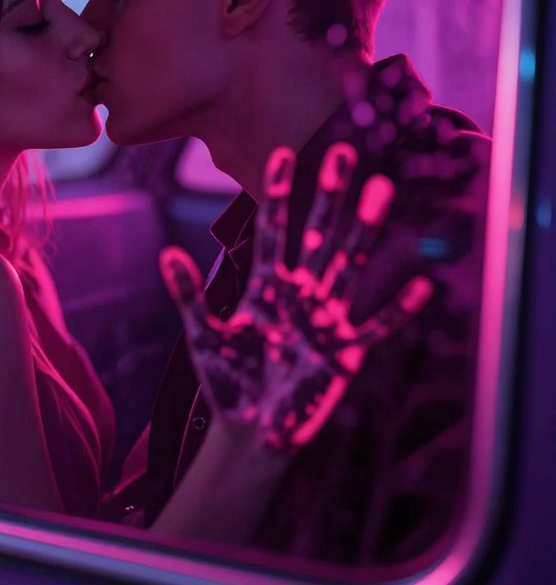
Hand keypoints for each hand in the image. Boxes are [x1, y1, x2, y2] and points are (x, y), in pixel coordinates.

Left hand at [160, 143, 432, 454]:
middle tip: (344, 153)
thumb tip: (166, 254)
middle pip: (319, 235)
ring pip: (350, 265)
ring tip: (381, 190)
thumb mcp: (204, 336)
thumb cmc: (228, 381)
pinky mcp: (346, 353)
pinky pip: (377, 327)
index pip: (274, 229)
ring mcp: (326, 320)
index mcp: (268, 286)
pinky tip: (418, 284)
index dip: (279, 194)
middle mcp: (301, 294)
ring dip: (365, 230)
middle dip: (331, 196)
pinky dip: (397, 309)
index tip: (282, 154)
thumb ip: (189, 296)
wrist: (252, 431)